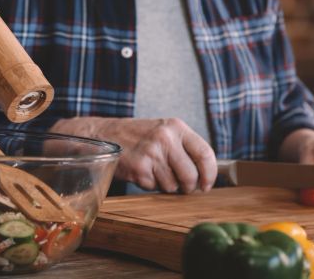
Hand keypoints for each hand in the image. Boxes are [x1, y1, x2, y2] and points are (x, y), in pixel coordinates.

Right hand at [52, 116, 216, 193]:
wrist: (103, 134)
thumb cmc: (137, 136)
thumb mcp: (164, 131)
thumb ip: (185, 148)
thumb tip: (206, 177)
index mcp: (176, 126)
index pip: (205, 154)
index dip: (209, 174)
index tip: (206, 184)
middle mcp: (165, 138)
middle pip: (191, 175)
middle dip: (188, 186)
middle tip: (180, 185)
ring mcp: (151, 153)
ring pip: (173, 185)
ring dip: (165, 185)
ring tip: (153, 171)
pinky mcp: (139, 168)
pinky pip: (154, 188)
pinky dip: (149, 185)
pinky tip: (141, 171)